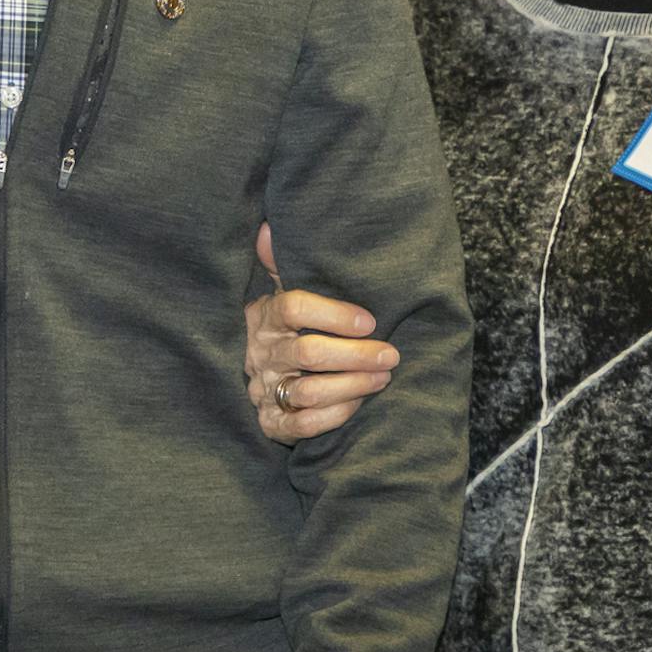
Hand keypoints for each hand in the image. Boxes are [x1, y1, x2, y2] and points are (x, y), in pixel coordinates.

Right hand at [244, 222, 399, 442]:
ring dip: (352, 385)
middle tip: (391, 353)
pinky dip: (335, 414)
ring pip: (309, 391)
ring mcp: (264, 390)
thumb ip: (281, 265)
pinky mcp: (271, 423)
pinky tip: (360, 403)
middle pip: (307, 352)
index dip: (332, 313)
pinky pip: (304, 424)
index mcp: (263, 317)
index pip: (292, 308)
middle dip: (355, 354)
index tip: (369, 320)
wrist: (260, 380)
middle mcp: (261, 354)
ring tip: (384, 376)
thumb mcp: (279, 294)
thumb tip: (270, 227)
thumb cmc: (286, 330)